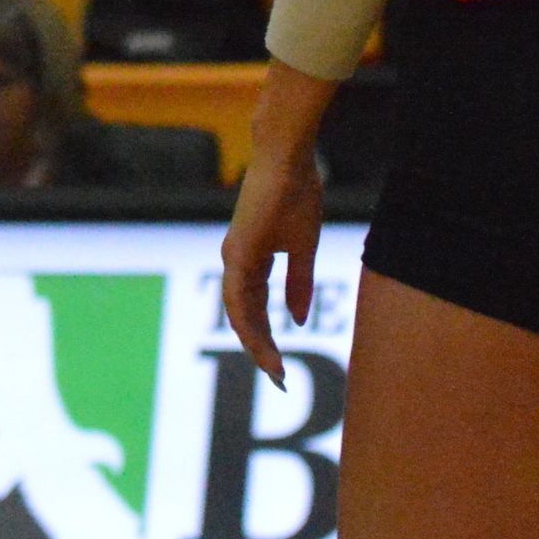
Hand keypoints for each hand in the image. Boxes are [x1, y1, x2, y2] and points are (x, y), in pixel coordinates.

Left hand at [220, 115, 327, 386]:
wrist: (288, 158)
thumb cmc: (297, 194)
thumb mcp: (304, 248)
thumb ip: (300, 284)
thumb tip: (299, 320)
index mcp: (251, 262)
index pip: (256, 311)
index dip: (268, 339)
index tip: (282, 367)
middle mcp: (237, 263)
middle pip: (245, 318)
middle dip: (261, 350)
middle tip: (278, 380)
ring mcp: (234, 258)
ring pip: (239, 313)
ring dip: (256, 343)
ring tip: (274, 370)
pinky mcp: (238, 251)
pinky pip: (238, 296)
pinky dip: (248, 321)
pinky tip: (260, 342)